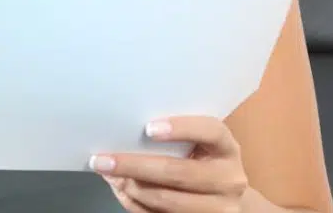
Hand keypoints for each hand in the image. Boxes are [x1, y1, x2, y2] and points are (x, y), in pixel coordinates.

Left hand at [91, 116, 248, 211]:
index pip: (211, 131)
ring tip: (108, 175)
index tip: (148, 128)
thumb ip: (171, 136)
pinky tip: (121, 190)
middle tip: (102, 160)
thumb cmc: (204, 160)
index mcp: (226, 149)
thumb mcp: (199, 144)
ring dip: (131, 188)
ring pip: (166, 200)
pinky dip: (135, 204)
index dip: (181, 128)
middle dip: (133, 165)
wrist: (230, 199)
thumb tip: (122, 137)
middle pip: (178, 172)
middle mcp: (229, 179)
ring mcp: (219, 208)